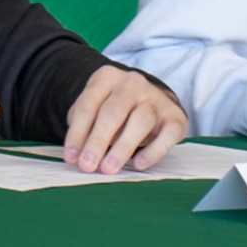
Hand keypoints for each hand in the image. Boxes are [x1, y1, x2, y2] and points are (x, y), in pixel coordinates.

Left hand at [61, 64, 187, 173]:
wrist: (153, 100)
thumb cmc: (116, 110)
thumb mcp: (95, 110)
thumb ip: (84, 128)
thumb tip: (75, 156)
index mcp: (106, 78)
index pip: (87, 106)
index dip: (77, 134)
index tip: (71, 158)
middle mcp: (132, 83)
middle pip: (113, 112)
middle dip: (97, 141)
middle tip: (87, 165)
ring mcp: (156, 98)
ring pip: (140, 120)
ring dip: (122, 147)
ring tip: (109, 168)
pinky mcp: (175, 116)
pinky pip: (168, 134)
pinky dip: (154, 151)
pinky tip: (138, 164)